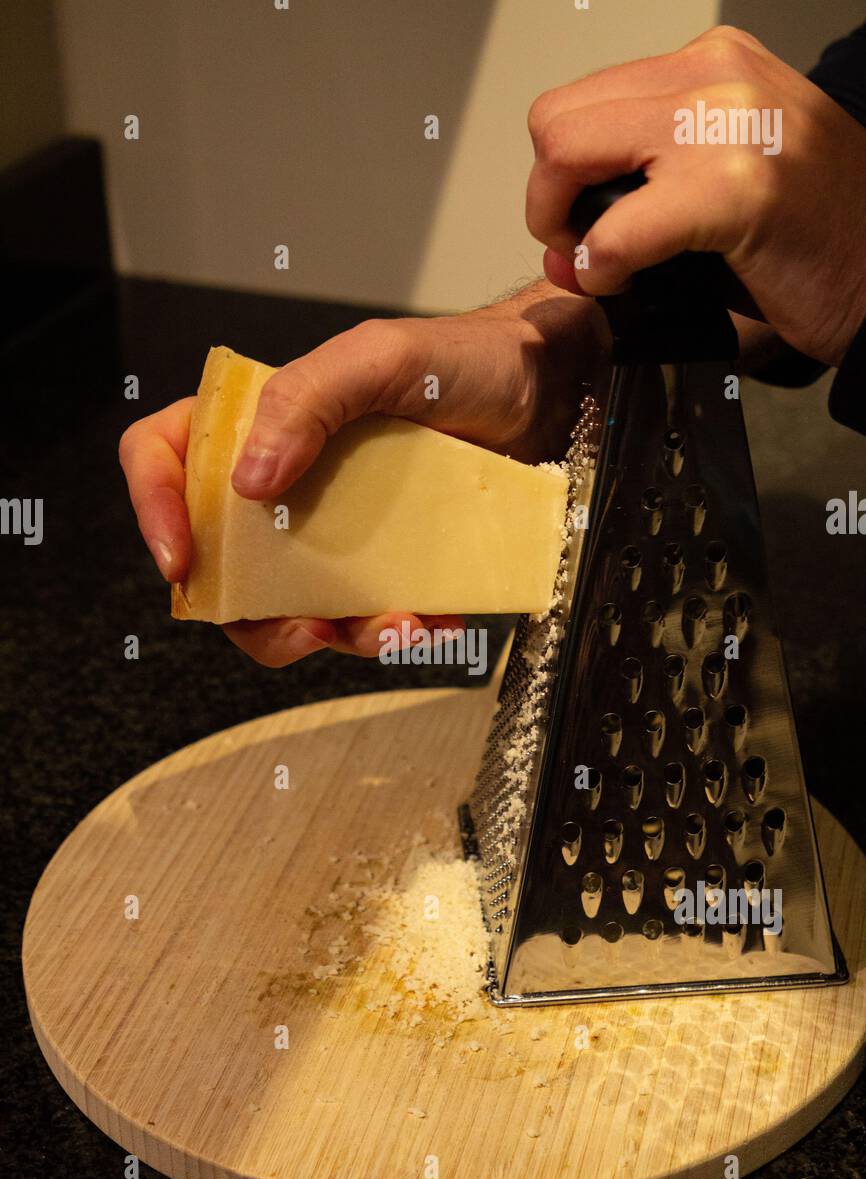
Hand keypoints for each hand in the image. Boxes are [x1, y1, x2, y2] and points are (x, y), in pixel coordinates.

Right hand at [120, 285, 604, 665]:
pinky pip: (363, 618)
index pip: (164, 457)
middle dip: (254, 615)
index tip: (183, 560)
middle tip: (307, 629)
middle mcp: (283, 481)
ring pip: (290, 607)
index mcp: (258, 422)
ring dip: (337, 635)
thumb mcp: (380, 358)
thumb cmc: (464, 359)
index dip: (154, 510)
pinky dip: (392, 632)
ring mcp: (330, 529)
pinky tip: (432, 618)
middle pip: (221, 563)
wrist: (549, 394)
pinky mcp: (380, 563)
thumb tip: (247, 480)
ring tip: (398, 625)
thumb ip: (307, 399)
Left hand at [526, 25, 865, 365]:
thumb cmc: (812, 239)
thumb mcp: (719, 187)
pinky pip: (619, 228)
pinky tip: (626, 284)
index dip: (560, 176)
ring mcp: (724, 125)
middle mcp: (714, 78)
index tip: (584, 226)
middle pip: (557, 123)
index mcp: (710, 67)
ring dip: (567, 228)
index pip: (580, 104)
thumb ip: (634, 199)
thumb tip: (560, 246)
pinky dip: (603, 266)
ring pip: (568, 153)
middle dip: (548, 199)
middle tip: (584, 248)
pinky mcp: (734, 188)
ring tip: (609, 265)